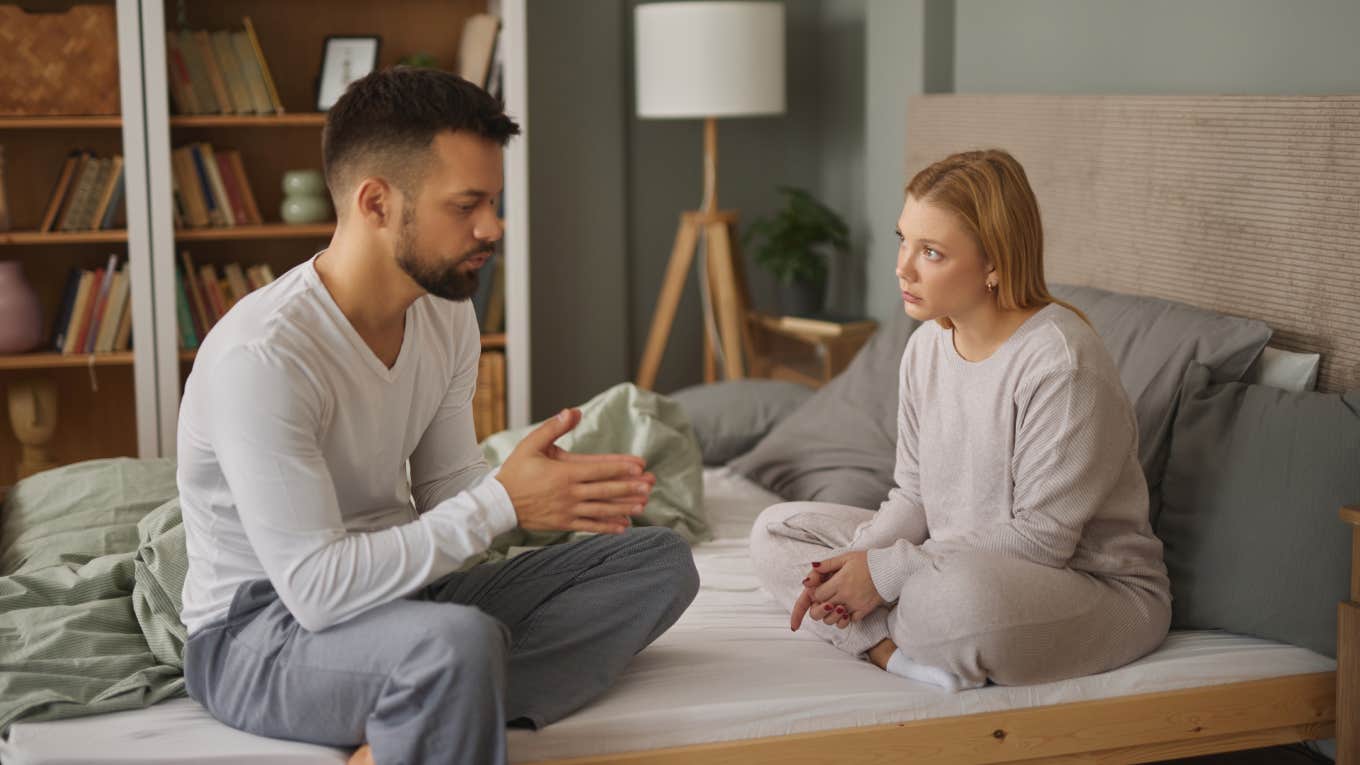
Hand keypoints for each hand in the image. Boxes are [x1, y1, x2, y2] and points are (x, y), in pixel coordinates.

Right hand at [496, 408, 655, 534]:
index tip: (640, 466)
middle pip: (605, 490)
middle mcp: (570, 493)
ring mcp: (568, 510)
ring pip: (602, 509)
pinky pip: (590, 526)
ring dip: (624, 507)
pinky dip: (608, 526)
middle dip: (630, 487)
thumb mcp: (530, 445)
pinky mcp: (564, 523)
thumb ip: (553, 428)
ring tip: (643, 505)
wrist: (498, 504)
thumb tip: (573, 411)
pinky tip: (623, 526)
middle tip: (650, 485)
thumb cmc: (515, 472)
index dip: (621, 467)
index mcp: (564, 473)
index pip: (599, 469)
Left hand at [790, 551, 884, 630]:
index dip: (814, 594)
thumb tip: (812, 568)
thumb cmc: (868, 562)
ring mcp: (855, 605)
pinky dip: (846, 618)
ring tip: (834, 605)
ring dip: (831, 614)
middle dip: (819, 606)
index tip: (818, 590)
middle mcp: (846, 596)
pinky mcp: (865, 610)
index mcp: (839, 582)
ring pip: (834, 620)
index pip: (817, 595)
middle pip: (822, 610)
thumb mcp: (845, 557)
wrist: (890, 569)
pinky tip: (847, 609)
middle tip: (823, 600)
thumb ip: (827, 564)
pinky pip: (850, 621)